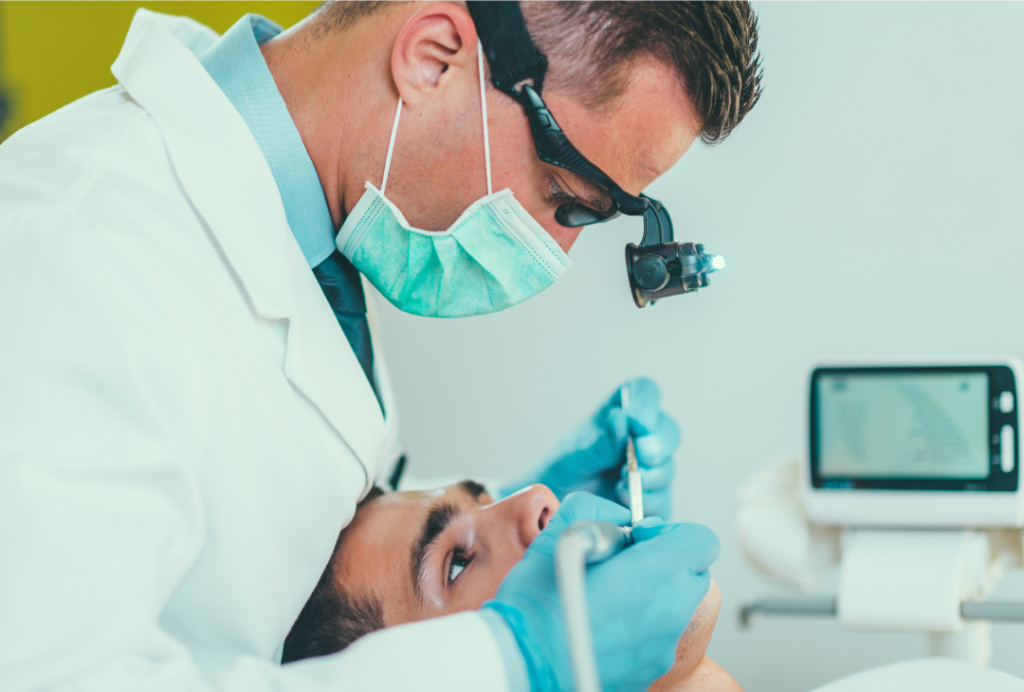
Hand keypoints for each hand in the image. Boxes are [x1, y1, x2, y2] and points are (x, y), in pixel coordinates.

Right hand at [483, 493, 718, 691]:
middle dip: (665, 563)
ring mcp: (661, 649)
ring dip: (650, 596)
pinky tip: (597, 626)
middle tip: (622, 564)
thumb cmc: (538, 600)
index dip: (671, 532)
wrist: (522, 662)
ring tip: (603, 597)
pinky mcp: (647, 673)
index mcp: (657, 572)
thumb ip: (599, 511)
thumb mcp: (562, 531)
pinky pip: (653, 641)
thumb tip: (618, 520)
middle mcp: (669, 612)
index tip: (638, 538)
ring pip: (673, 610)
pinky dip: (635, 629)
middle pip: (693, 576)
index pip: (701, 541)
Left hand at [503, 378, 679, 519]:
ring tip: (620, 485)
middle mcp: (641, 438)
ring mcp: (650, 469)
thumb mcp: (576, 454)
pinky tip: (624, 503)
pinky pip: (662, 500)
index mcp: (622, 413)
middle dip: (658, 443)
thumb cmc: (565, 469)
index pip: (644, 392)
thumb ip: (601, 441)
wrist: (555, 506)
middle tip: (643, 454)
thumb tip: (622, 419)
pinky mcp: (653, 499)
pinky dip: (647, 501)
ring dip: (650, 476)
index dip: (646, 403)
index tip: (638, 421)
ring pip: (667, 467)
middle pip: (668, 430)